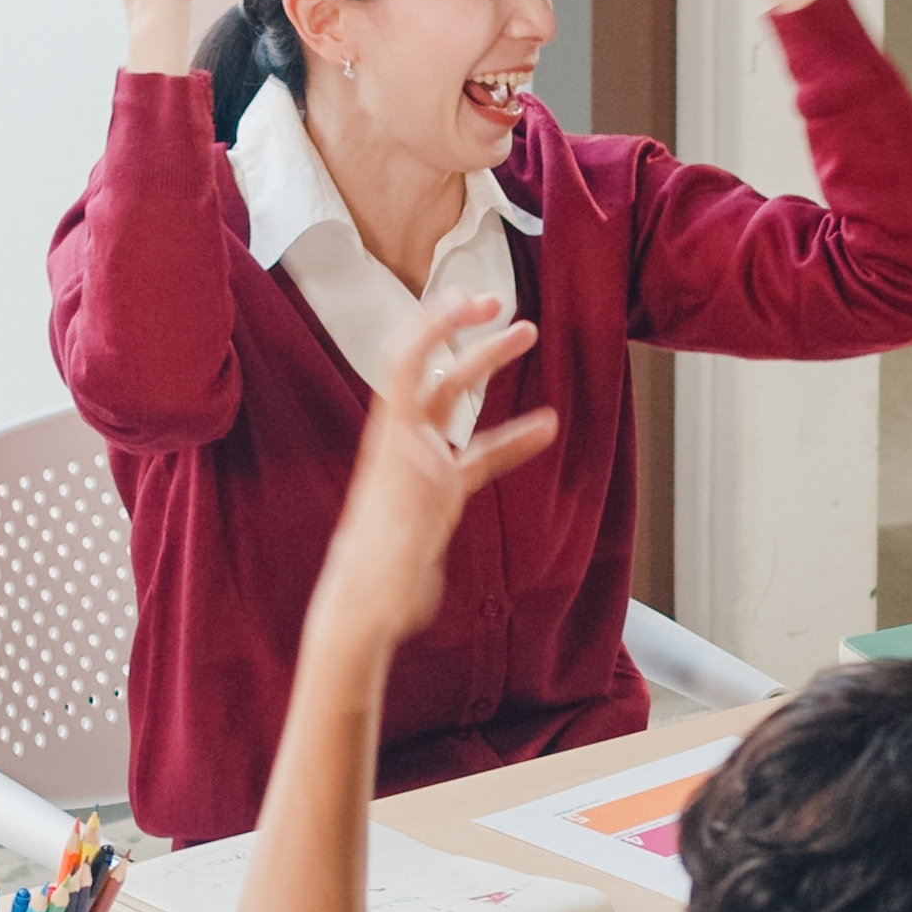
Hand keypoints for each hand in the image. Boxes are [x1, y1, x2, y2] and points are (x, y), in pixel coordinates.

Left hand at [306, 297, 558, 652]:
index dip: (437, 327)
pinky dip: (513, 436)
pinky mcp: (442, 494)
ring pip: (461, 404)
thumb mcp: (397, 531)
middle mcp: (405, 442)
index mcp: (391, 440)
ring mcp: (424, 466)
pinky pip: (482, 454)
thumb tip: (433, 473)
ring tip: (528, 336)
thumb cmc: (374, 572)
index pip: (409, 363)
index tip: (472, 301)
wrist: (365, 610)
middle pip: (440, 373)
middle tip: (506, 306)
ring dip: (491, 368)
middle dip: (471, 335)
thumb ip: (415, 499)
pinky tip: (546, 426)